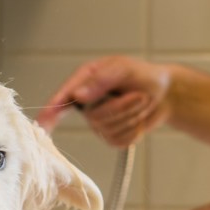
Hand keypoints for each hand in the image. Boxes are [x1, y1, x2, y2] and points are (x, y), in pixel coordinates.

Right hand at [36, 56, 171, 147]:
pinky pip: (118, 140)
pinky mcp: (111, 136)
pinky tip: (139, 118)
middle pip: (94, 117)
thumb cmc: (144, 76)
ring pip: (107, 129)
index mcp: (86, 80)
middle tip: (140, 96)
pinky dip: (134, 130)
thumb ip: (100, 80)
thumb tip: (77, 95)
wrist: (167, 95)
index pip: (64, 97)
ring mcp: (98, 121)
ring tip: (141, 102)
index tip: (42, 122)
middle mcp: (88, 102)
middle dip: (121, 108)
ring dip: (130, 116)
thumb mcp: (124, 70)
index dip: (52, 110)